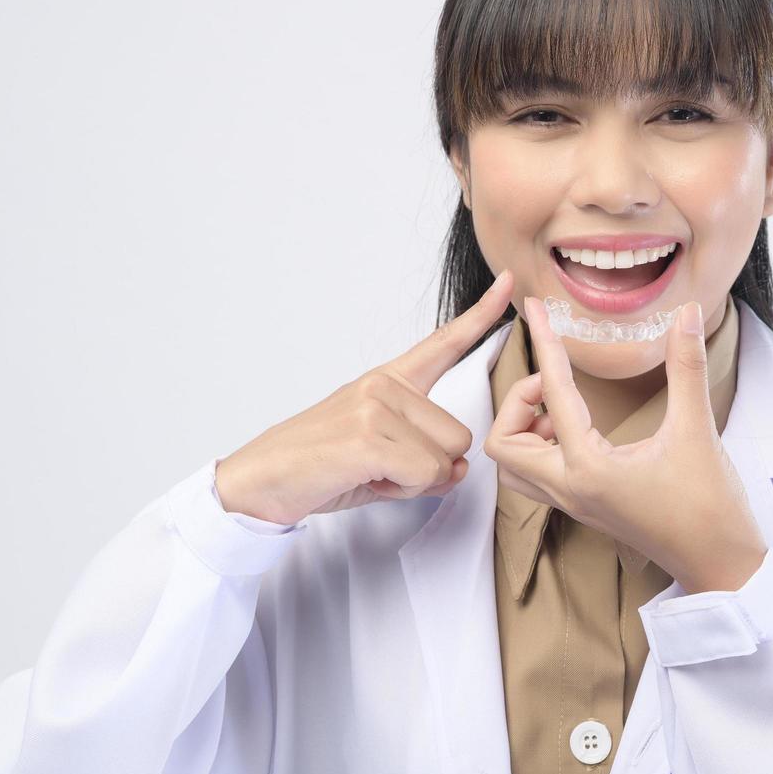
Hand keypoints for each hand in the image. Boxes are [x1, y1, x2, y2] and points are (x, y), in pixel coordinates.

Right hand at [215, 269, 515, 523]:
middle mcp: (385, 385)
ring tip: (371, 475)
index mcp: (389, 382)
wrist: (262, 481)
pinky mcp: (368, 436)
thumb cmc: (321, 467)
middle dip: (432, 467)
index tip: (510, 282)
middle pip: (459, 435)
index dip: (482, 315)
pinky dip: (404, 490)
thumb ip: (427, 458)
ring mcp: (375, 406)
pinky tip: (367, 480)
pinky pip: (425, 473)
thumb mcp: (382, 458)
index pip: (444, 343)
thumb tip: (460, 467)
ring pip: (446, 457)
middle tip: (383, 471)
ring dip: (417, 482)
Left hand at [484, 295, 768, 593]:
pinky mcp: (584, 508)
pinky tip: (576, 429)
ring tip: (562, 408)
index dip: (545, 344)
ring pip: (513, 466)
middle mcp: (570, 489)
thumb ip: (687, 367)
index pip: (553, 394)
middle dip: (518, 402)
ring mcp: (574, 504)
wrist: (721, 564)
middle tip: (556, 380)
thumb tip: (689, 314)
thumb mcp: (698, 430)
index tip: (535, 310)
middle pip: (504, 443)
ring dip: (523, 430)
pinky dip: (538, 448)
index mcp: (589, 469)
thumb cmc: (711, 506)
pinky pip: (535, 478)